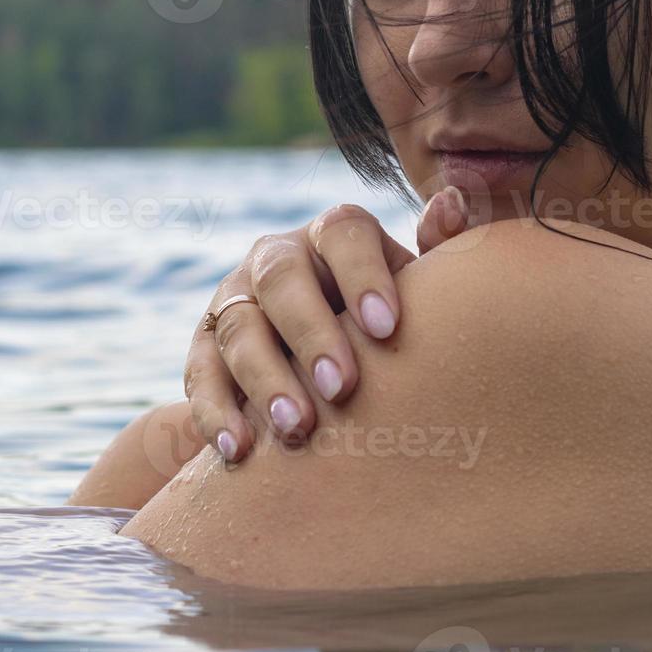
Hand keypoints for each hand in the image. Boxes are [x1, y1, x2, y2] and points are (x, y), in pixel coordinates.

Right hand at [184, 186, 470, 461]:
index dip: (363, 276)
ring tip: (296, 429)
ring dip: (264, 378)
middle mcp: (276, 258)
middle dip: (310, 333)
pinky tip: (241, 449)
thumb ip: (437, 251)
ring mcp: (233, 299)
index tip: (387, 330)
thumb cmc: (385, 320)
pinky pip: (200, 374)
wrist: (319, 357)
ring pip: (237, 327)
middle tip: (340, 388)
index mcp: (333, 235)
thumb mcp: (415, 286)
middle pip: (281, 279)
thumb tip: (452, 203)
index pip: (343, 234)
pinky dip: (215, 411)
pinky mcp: (203, 347)